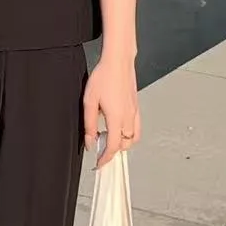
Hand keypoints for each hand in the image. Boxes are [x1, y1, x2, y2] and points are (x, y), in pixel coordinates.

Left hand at [83, 53, 139, 168]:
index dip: (105, 158)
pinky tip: (118, 127)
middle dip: (113, 151)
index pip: (113, 147)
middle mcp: (128, 118)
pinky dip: (129, 134)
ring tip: (109, 138)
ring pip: (133, 138)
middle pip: (125, 145)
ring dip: (123, 143)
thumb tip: (90, 142)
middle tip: (100, 149)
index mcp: (116, 118)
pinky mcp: (136, 107)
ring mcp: (134, 112)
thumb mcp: (89, 102)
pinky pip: (136, 127)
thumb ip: (89, 125)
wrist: (118, 61)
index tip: (99, 164)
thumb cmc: (104, 77)